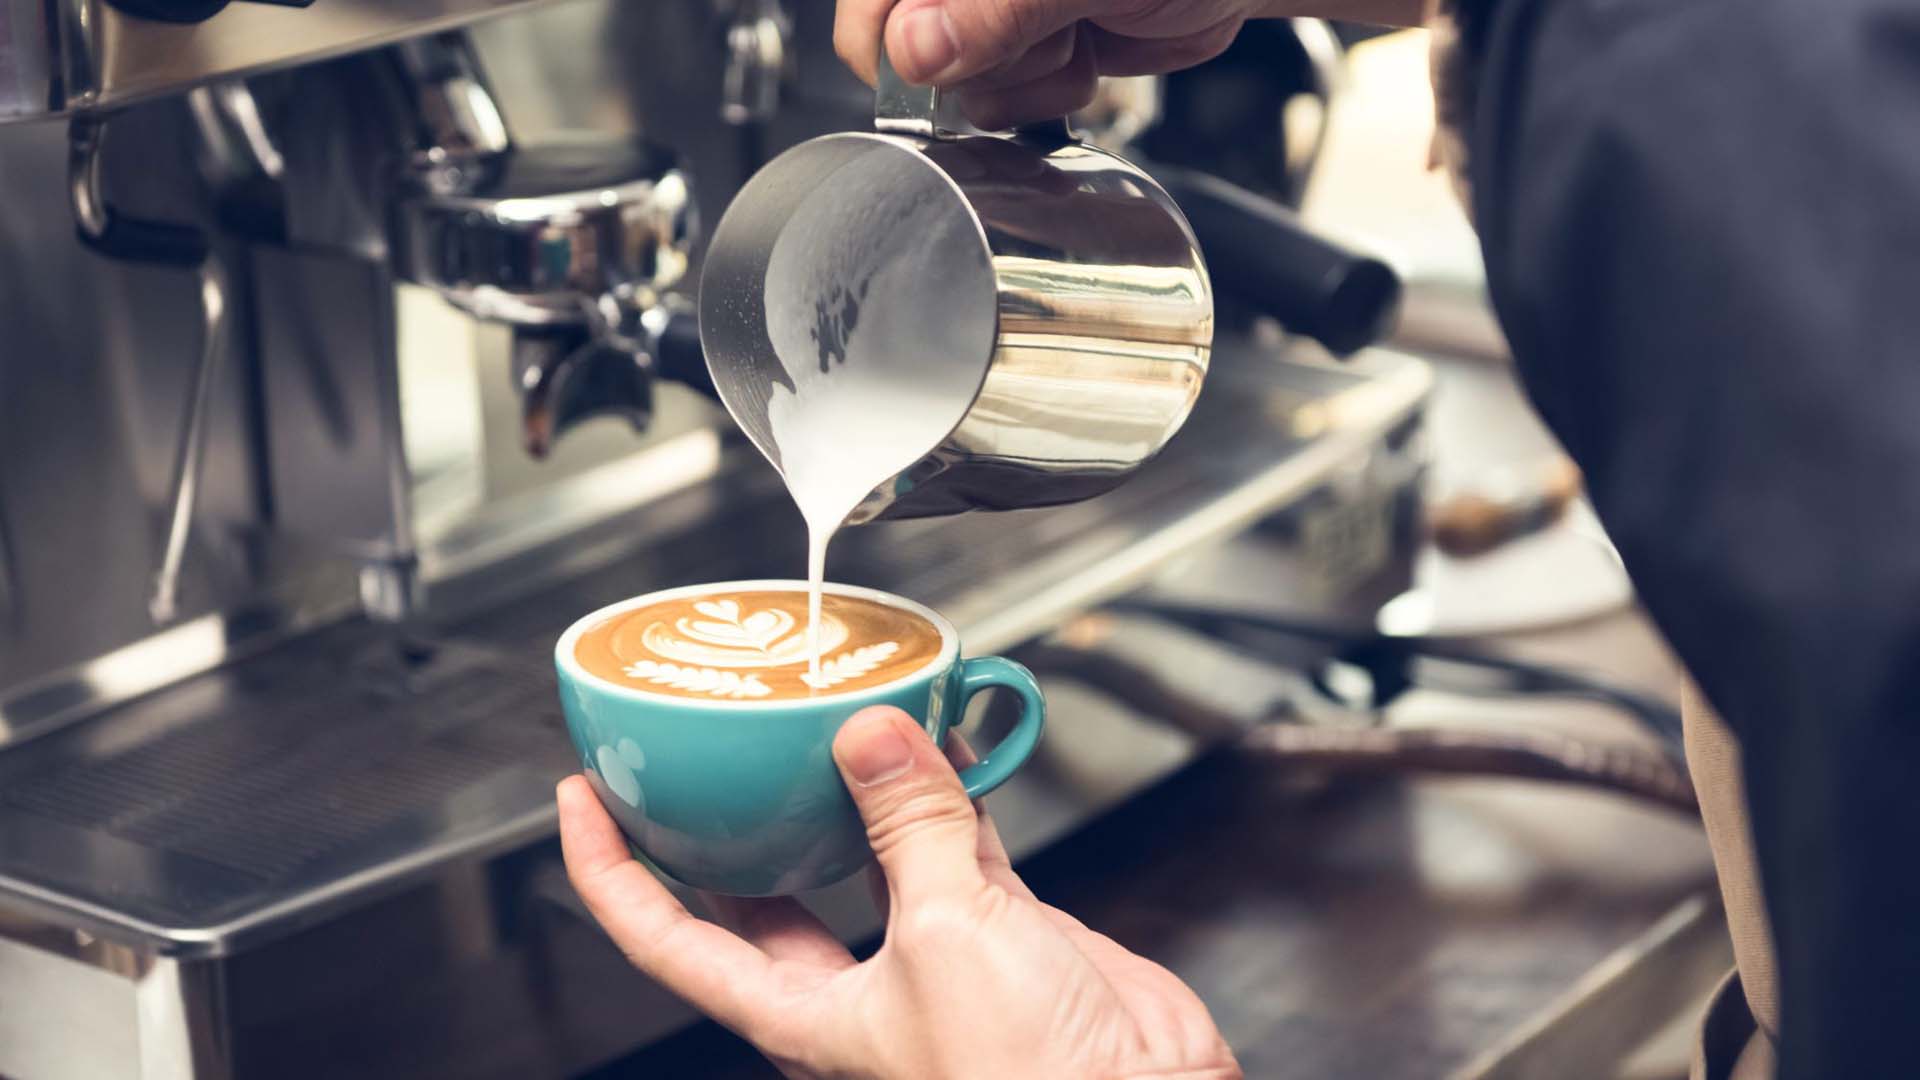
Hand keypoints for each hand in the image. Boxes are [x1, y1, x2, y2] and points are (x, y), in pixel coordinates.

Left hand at [558, 705, 1239, 1079]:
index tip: (583, 802)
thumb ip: (910, 827)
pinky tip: (950, 739)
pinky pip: (959, 843)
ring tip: (831, 714)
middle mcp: (856, 988)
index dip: (614, 873)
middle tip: (707, 742)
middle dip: (733, 818)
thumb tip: (870, 738)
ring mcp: (931, 956)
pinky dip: (955, 789)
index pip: (670, 940)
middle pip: (763, 891)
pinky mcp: (1005, 933)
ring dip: (854, 786)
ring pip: (868, 855)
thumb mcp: (946, 934)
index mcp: (803, 1016)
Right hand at [833, 0, 1426, 129]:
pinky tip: (1084, 54)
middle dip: (978, 66)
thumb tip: (914, 49)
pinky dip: (1044, 93)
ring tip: (1076, 38)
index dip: (899, 49)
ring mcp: (986, 11)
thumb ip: (994, 9)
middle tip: (1045, 40)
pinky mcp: (1021, 46)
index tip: (953, 65)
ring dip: (1021, 82)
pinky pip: (999, 100)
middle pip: (905, 53)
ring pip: (954, 86)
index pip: (866, 10)